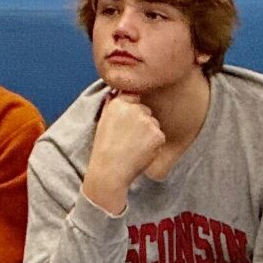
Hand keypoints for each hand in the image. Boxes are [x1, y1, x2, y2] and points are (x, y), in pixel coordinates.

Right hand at [81, 93, 164, 214]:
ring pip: (154, 125)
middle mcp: (135, 108)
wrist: (109, 171)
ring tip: (131, 147)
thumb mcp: (103, 121)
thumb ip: (113, 104)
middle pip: (146, 111)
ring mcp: (148, 121)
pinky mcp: (157, 135)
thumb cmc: (104, 148)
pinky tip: (139, 153)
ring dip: (148, 135)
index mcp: (119, 103)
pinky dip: (153, 146)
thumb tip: (118, 91)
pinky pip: (159, 137)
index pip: (134, 97)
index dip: (130, 112)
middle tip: (126, 139)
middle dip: (141, 123)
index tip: (124, 125)